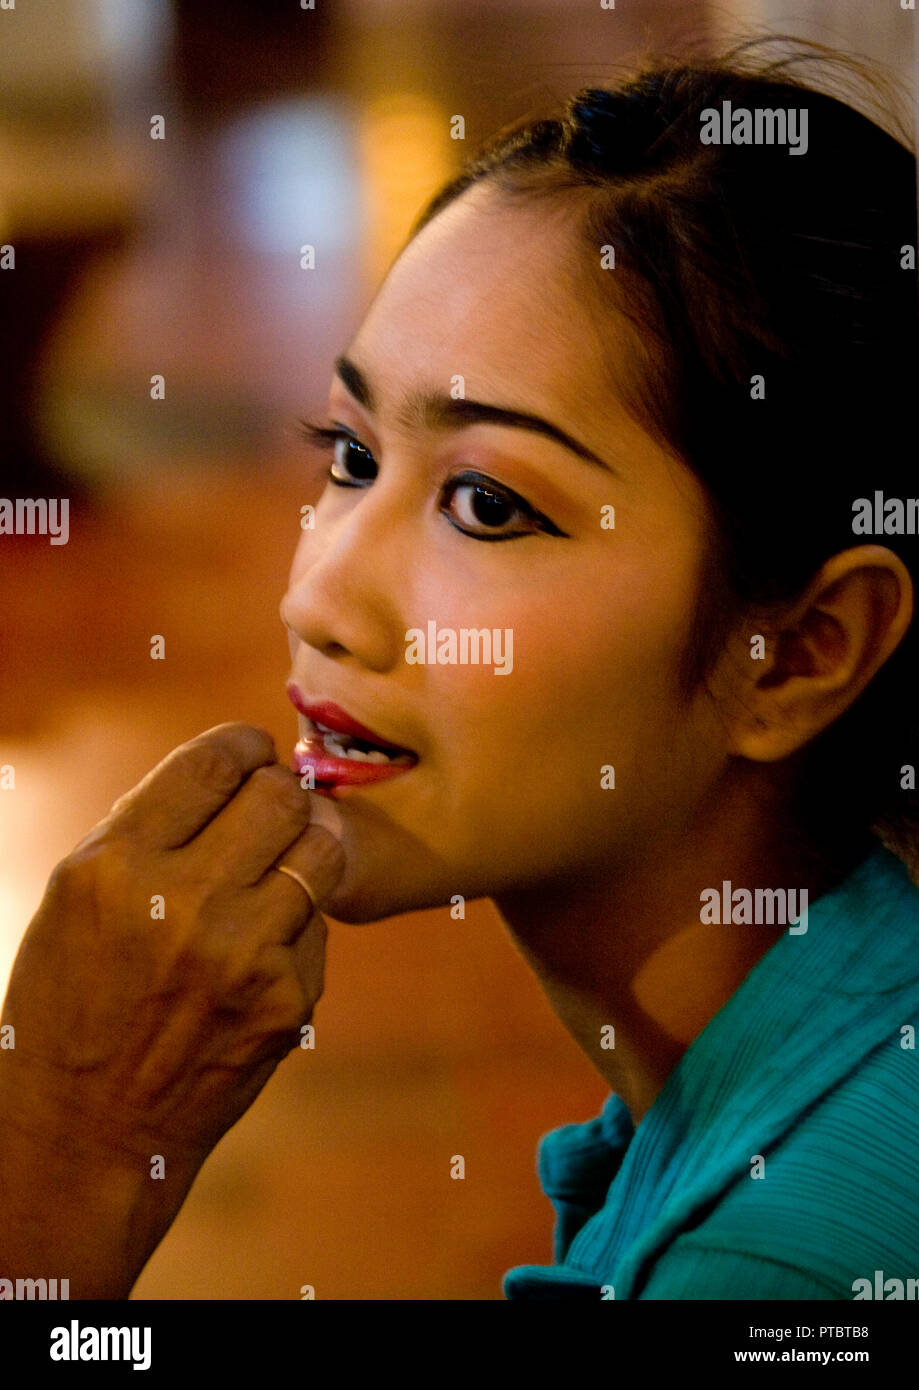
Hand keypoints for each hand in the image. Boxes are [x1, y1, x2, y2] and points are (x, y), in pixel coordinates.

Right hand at [0, 722, 343, 1175]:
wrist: (88, 1129)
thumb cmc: (75, 998)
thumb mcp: (78, 894)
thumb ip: (153, 825)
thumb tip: (237, 765)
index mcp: (116, 864)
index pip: (215, 760)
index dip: (244, 745)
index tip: (251, 753)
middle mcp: (183, 902)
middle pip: (281, 795)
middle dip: (278, 792)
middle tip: (268, 809)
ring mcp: (243, 954)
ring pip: (321, 847)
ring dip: (303, 845)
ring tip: (276, 864)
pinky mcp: (286, 999)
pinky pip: (319, 922)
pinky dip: (296, 924)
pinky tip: (259, 950)